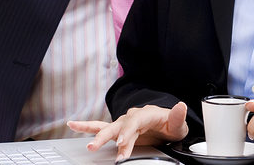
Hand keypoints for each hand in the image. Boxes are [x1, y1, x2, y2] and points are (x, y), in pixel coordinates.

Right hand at [67, 102, 188, 159]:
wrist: (167, 126)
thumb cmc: (171, 125)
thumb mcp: (178, 124)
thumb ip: (177, 117)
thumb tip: (181, 106)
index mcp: (147, 114)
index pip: (135, 122)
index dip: (127, 132)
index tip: (122, 143)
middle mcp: (133, 117)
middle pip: (118, 125)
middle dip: (108, 136)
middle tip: (97, 146)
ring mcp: (124, 123)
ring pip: (107, 127)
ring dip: (96, 134)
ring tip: (84, 139)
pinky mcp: (118, 130)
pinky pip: (101, 127)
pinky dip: (86, 127)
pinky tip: (72, 125)